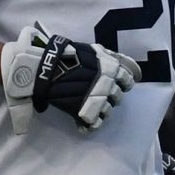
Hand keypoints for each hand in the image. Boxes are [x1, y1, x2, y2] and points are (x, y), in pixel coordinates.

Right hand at [0, 27, 140, 133]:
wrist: (45, 67)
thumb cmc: (67, 55)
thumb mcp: (91, 50)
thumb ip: (109, 57)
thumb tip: (126, 64)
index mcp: (111, 68)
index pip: (128, 79)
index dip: (124, 83)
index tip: (119, 84)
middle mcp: (107, 84)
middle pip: (118, 97)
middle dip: (111, 97)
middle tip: (100, 94)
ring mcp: (97, 99)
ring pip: (108, 111)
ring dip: (101, 110)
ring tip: (91, 108)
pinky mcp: (84, 111)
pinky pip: (94, 123)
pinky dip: (90, 124)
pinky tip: (84, 122)